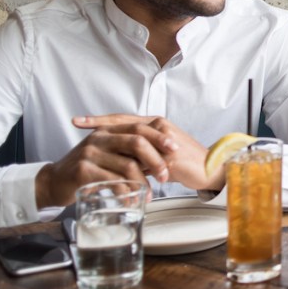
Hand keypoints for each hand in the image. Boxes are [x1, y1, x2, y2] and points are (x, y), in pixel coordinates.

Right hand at [34, 115, 180, 207]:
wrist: (54, 182)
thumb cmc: (86, 170)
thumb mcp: (107, 154)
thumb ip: (128, 151)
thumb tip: (160, 154)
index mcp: (108, 130)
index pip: (139, 128)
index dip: (159, 138)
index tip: (175, 149)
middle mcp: (99, 137)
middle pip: (136, 142)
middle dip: (155, 160)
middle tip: (166, 176)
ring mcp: (90, 153)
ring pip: (127, 165)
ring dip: (142, 183)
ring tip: (148, 196)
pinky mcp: (83, 170)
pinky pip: (112, 181)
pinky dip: (125, 193)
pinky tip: (130, 201)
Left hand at [75, 115, 217, 189]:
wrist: (210, 168)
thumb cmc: (186, 162)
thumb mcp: (159, 154)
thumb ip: (141, 153)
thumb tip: (120, 159)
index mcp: (156, 124)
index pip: (124, 118)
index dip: (101, 119)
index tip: (79, 119)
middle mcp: (159, 126)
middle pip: (123, 122)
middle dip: (98, 123)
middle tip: (77, 123)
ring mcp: (164, 140)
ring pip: (131, 142)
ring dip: (111, 148)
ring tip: (90, 150)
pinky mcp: (169, 156)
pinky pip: (143, 161)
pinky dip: (126, 167)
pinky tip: (111, 170)